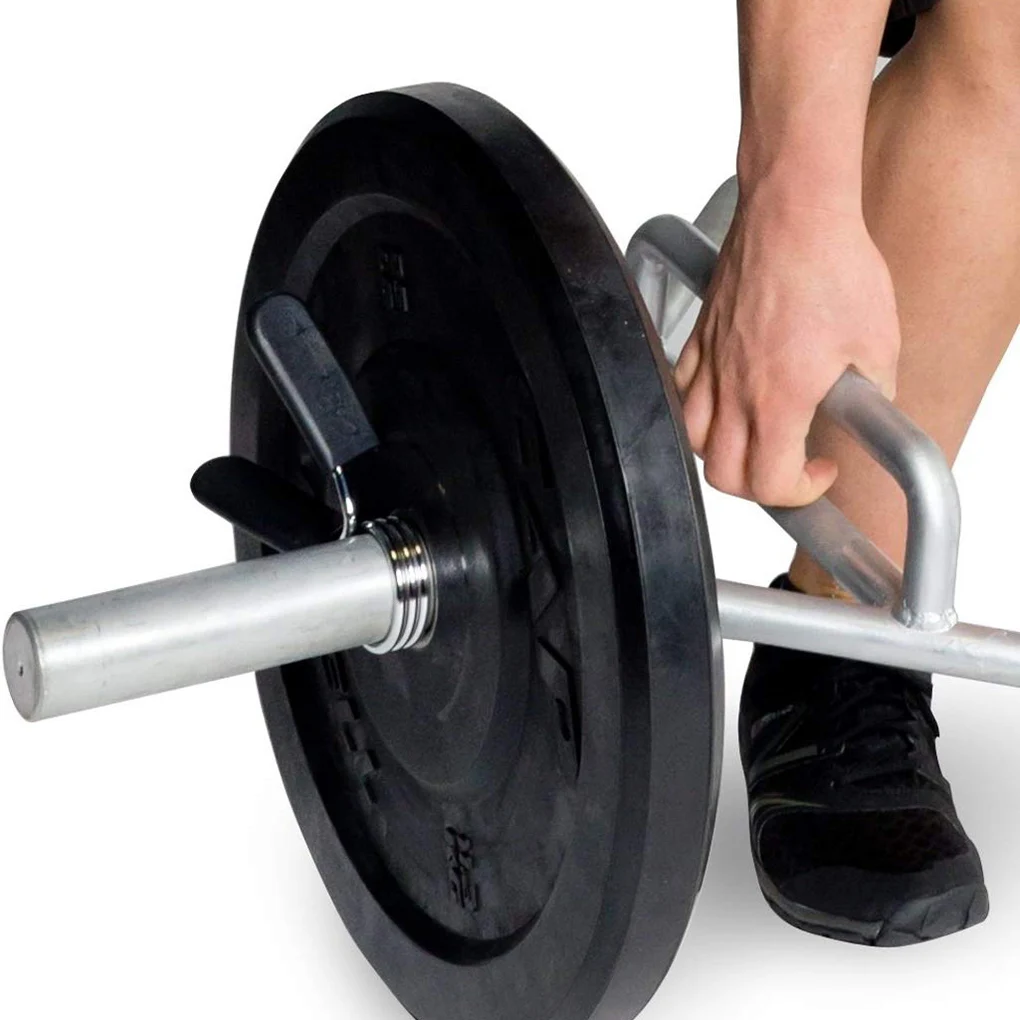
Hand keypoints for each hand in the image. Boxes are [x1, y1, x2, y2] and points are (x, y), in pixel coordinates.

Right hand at [675, 194, 900, 505]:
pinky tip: (720, 399)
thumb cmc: (832, 264)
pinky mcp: (698, 337)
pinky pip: (679, 391)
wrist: (793, 211)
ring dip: (721, 454)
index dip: (799, 493)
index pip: (769, 482)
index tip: (820, 470)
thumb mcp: (879, 338)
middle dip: (756, 487)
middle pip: (723, 476)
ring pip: (693, 439)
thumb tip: (873, 406)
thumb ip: (876, 389)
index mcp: (779, 399)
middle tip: (785, 468)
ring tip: (750, 440)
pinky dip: (695, 409)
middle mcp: (735, 390)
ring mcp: (709, 365)